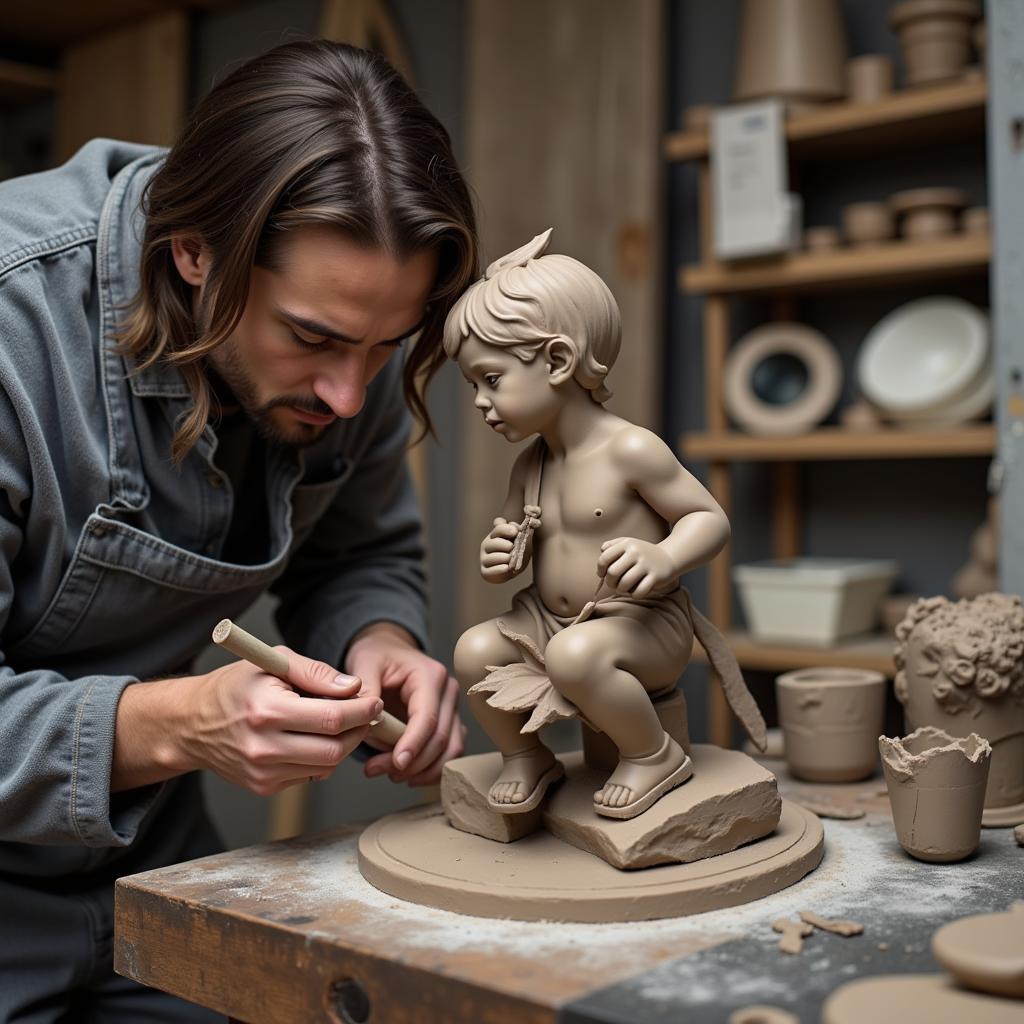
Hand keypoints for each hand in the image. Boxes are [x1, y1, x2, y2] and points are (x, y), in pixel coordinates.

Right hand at [182, 648, 382, 795]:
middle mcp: (264, 747)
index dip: (361, 710)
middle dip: (358, 731)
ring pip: (326, 765)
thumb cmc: (235, 687)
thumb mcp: (273, 664)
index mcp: (267, 711)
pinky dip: (321, 758)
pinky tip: (311, 738)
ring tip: (338, 722)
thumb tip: (353, 686)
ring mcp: (263, 773)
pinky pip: (310, 776)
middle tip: (365, 714)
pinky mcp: (264, 787)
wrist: (193, 724)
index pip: (331, 718)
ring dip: (342, 745)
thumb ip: (317, 673)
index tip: (373, 701)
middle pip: (334, 749)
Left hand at [345, 623, 464, 785]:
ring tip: (391, 775)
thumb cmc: (377, 655)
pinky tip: (408, 775)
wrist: (387, 650)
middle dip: (411, 762)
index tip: (396, 764)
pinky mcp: (449, 722)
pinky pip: (448, 751)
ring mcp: (452, 708)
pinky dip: (431, 768)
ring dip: (423, 770)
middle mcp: (448, 692)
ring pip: (450, 749)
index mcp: (430, 676)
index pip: (428, 717)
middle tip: (378, 770)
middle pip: (440, 738)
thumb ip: (365, 689)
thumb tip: (365, 718)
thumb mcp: (365, 663)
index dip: (413, 744)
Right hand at [480, 517, 519, 580]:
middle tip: (512, 548)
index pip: (498, 528)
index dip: (507, 529)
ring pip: (493, 557)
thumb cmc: (517, 551)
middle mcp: (486, 545)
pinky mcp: (485, 572)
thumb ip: (517, 530)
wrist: (514, 570)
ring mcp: (484, 559)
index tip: (515, 532)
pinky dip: (501, 569)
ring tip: (511, 560)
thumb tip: (513, 525)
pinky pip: (491, 571)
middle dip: (506, 546)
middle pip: (494, 543)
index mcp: (495, 535)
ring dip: (506, 558)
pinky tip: (507, 568)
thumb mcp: (521, 539)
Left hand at [597, 537, 677, 597]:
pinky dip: (635, 595)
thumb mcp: (627, 544)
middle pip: (613, 573)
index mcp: (627, 544)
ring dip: (621, 590)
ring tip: (623, 588)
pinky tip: (636, 591)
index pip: (604, 558)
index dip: (600, 569)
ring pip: (624, 584)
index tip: (603, 574)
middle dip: (610, 582)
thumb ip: (611, 545)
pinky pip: (639, 592)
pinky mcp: (656, 576)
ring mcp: (646, 564)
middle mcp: (636, 552)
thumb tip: (601, 551)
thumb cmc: (642, 553)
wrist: (669, 557)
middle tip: (614, 584)